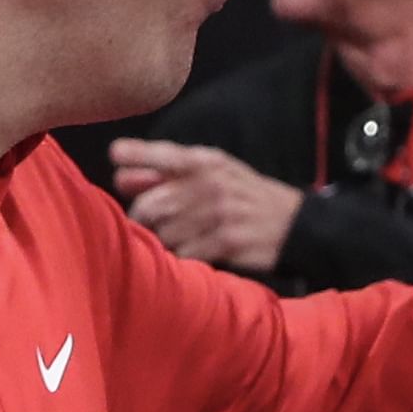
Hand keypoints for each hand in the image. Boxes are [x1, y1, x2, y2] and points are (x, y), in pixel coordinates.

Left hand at [108, 140, 303, 272]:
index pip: (160, 153)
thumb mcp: (214, 175)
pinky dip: (184, 258)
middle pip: (150, 204)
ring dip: (165, 242)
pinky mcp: (227, 241)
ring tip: (183, 238)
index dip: (132, 154)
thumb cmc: (245, 198)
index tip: (115, 158)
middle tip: (150, 225)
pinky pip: (185, 254)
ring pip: (164, 234)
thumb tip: (120, 177)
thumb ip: (167, 175)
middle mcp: (210, 183)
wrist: (296, 225)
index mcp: (205, 161)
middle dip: (142, 219)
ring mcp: (219, 212)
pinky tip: (196, 253)